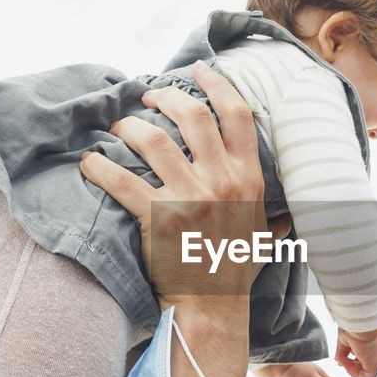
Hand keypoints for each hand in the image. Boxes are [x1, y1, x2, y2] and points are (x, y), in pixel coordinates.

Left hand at [80, 62, 265, 306]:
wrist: (211, 307)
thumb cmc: (235, 272)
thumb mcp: (266, 239)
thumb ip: (274, 219)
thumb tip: (288, 214)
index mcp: (249, 179)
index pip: (237, 115)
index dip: (216, 84)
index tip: (198, 69)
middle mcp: (223, 181)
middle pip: (193, 115)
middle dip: (166, 98)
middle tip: (148, 98)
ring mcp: (190, 196)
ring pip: (153, 138)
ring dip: (129, 127)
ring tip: (117, 128)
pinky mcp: (157, 216)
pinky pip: (121, 179)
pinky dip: (99, 167)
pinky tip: (88, 163)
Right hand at [334, 326, 376, 376]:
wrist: (359, 320)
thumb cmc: (353, 324)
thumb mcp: (345, 338)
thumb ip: (343, 351)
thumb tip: (338, 361)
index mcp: (376, 340)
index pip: (366, 354)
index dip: (353, 358)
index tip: (343, 357)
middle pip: (366, 363)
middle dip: (352, 365)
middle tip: (343, 361)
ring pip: (367, 372)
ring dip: (352, 369)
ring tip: (344, 361)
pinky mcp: (375, 364)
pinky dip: (354, 374)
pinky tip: (347, 366)